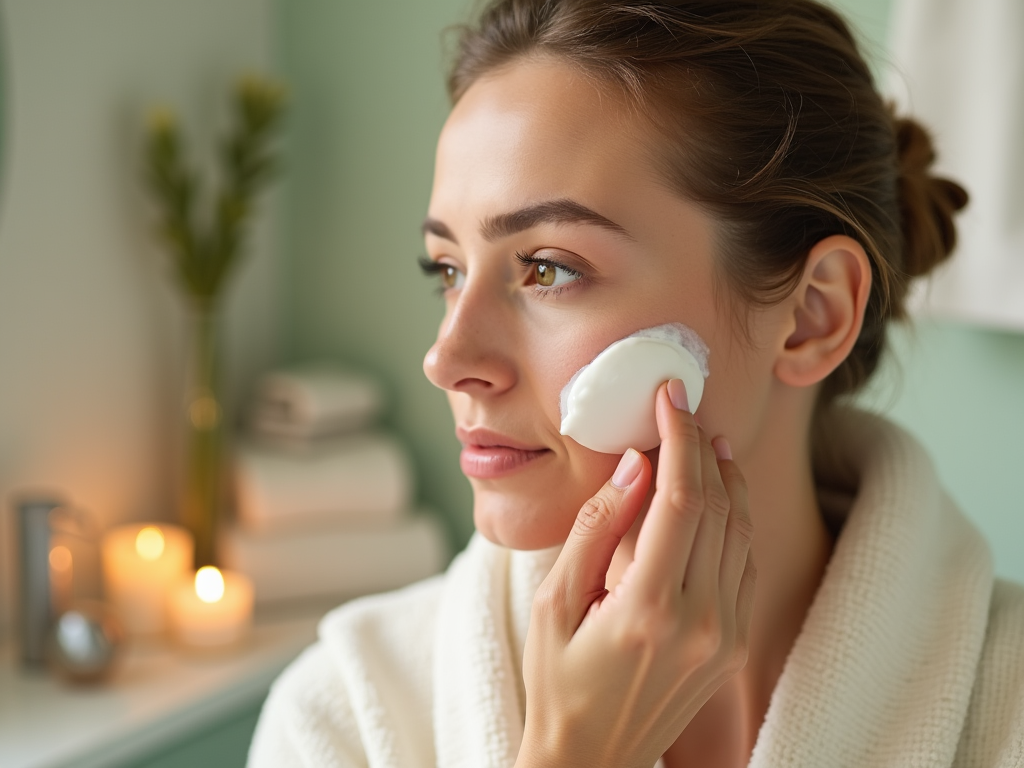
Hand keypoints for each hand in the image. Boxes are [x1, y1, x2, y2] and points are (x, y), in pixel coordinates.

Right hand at [516, 379, 755, 767]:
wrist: (592, 757)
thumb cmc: (557, 680)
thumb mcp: (552, 603)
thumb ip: (596, 530)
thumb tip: (634, 466)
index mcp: (648, 610)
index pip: (679, 499)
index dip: (678, 438)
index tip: (669, 398)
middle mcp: (701, 622)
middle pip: (716, 506)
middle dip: (702, 446)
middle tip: (684, 408)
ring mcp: (725, 636)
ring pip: (741, 531)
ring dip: (726, 477)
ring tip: (704, 438)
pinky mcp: (734, 644)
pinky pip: (745, 563)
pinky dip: (735, 517)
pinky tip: (717, 492)